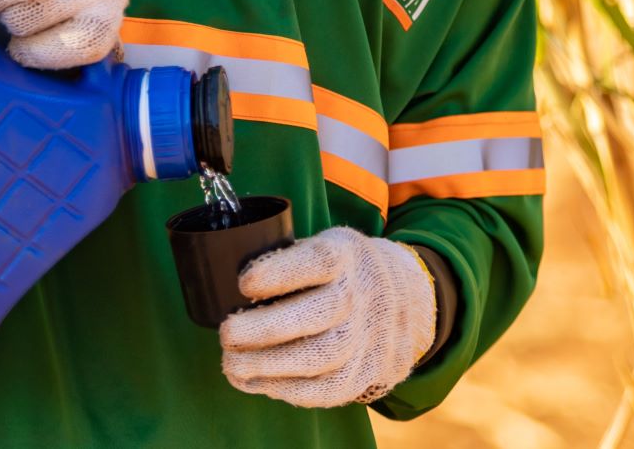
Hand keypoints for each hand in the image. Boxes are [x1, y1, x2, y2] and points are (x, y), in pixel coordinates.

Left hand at [220, 228, 434, 406]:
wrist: (407, 298)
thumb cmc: (345, 268)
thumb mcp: (326, 242)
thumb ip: (288, 258)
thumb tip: (226, 279)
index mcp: (345, 255)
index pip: (317, 262)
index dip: (279, 273)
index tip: (244, 282)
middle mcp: (358, 296)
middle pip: (315, 315)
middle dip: (264, 329)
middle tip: (226, 333)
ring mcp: (364, 337)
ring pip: (318, 358)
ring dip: (268, 366)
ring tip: (231, 365)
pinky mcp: (363, 373)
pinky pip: (324, 389)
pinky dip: (285, 389)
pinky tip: (255, 382)